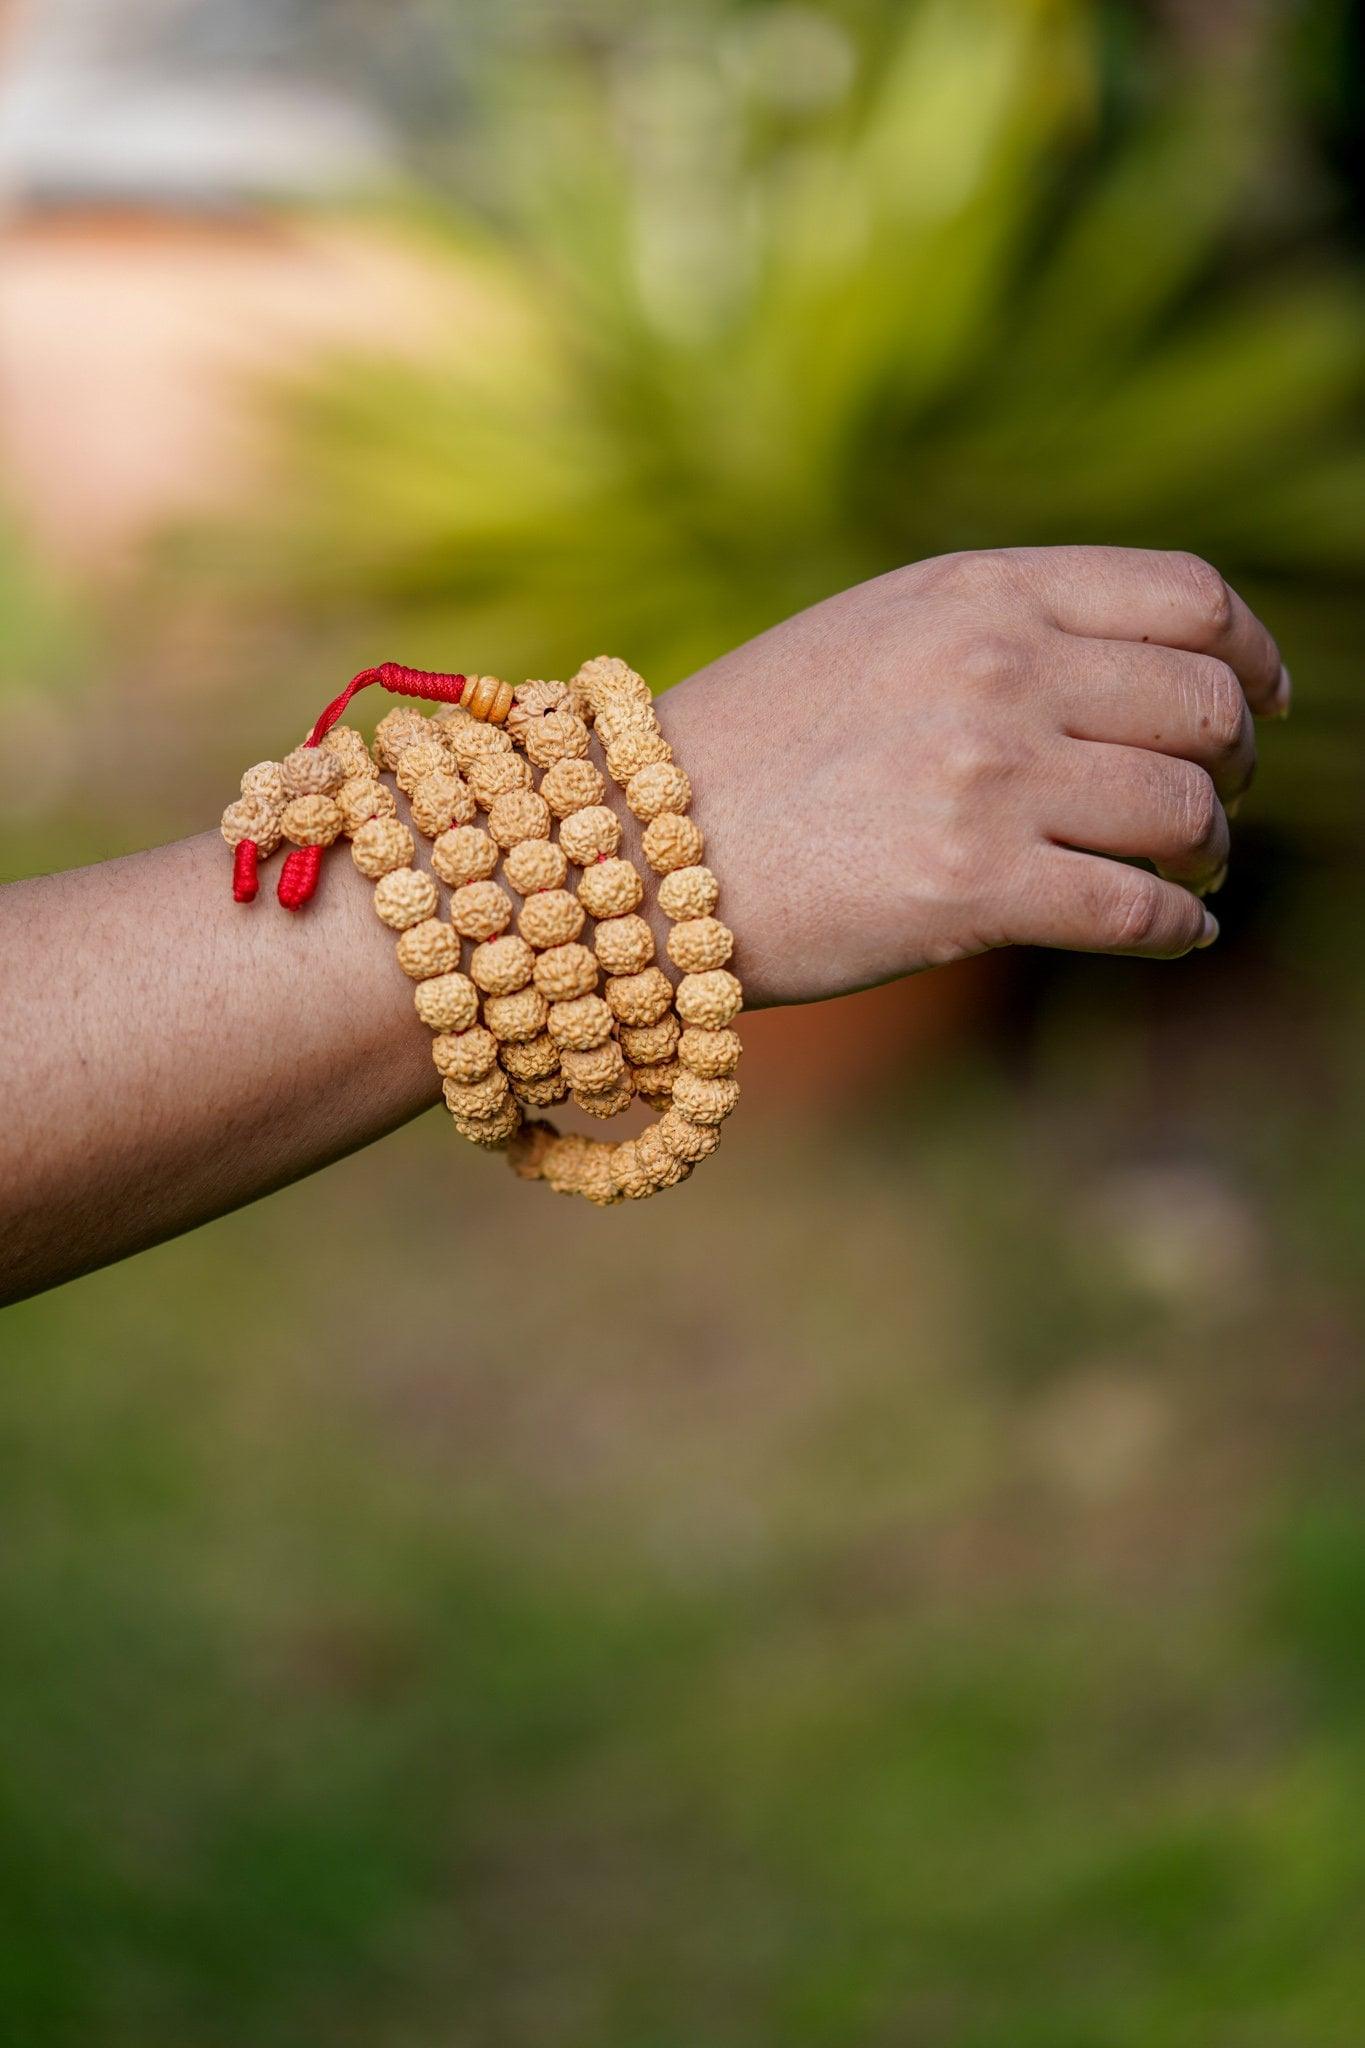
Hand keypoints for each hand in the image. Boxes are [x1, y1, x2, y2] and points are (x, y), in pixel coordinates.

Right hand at [658, 546, 1287, 1006]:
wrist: (635, 844)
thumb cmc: (755, 746)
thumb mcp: (879, 636)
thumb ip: (1001, 632)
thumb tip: (1136, 680)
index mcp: (980, 590)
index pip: (1188, 596)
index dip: (1252, 655)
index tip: (1262, 702)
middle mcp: (998, 667)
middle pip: (1206, 706)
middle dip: (1236, 764)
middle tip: (1214, 805)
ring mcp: (988, 776)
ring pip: (1187, 812)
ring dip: (1209, 852)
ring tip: (1187, 874)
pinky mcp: (973, 887)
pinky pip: (1138, 910)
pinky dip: (1178, 930)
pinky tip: (1173, 934)